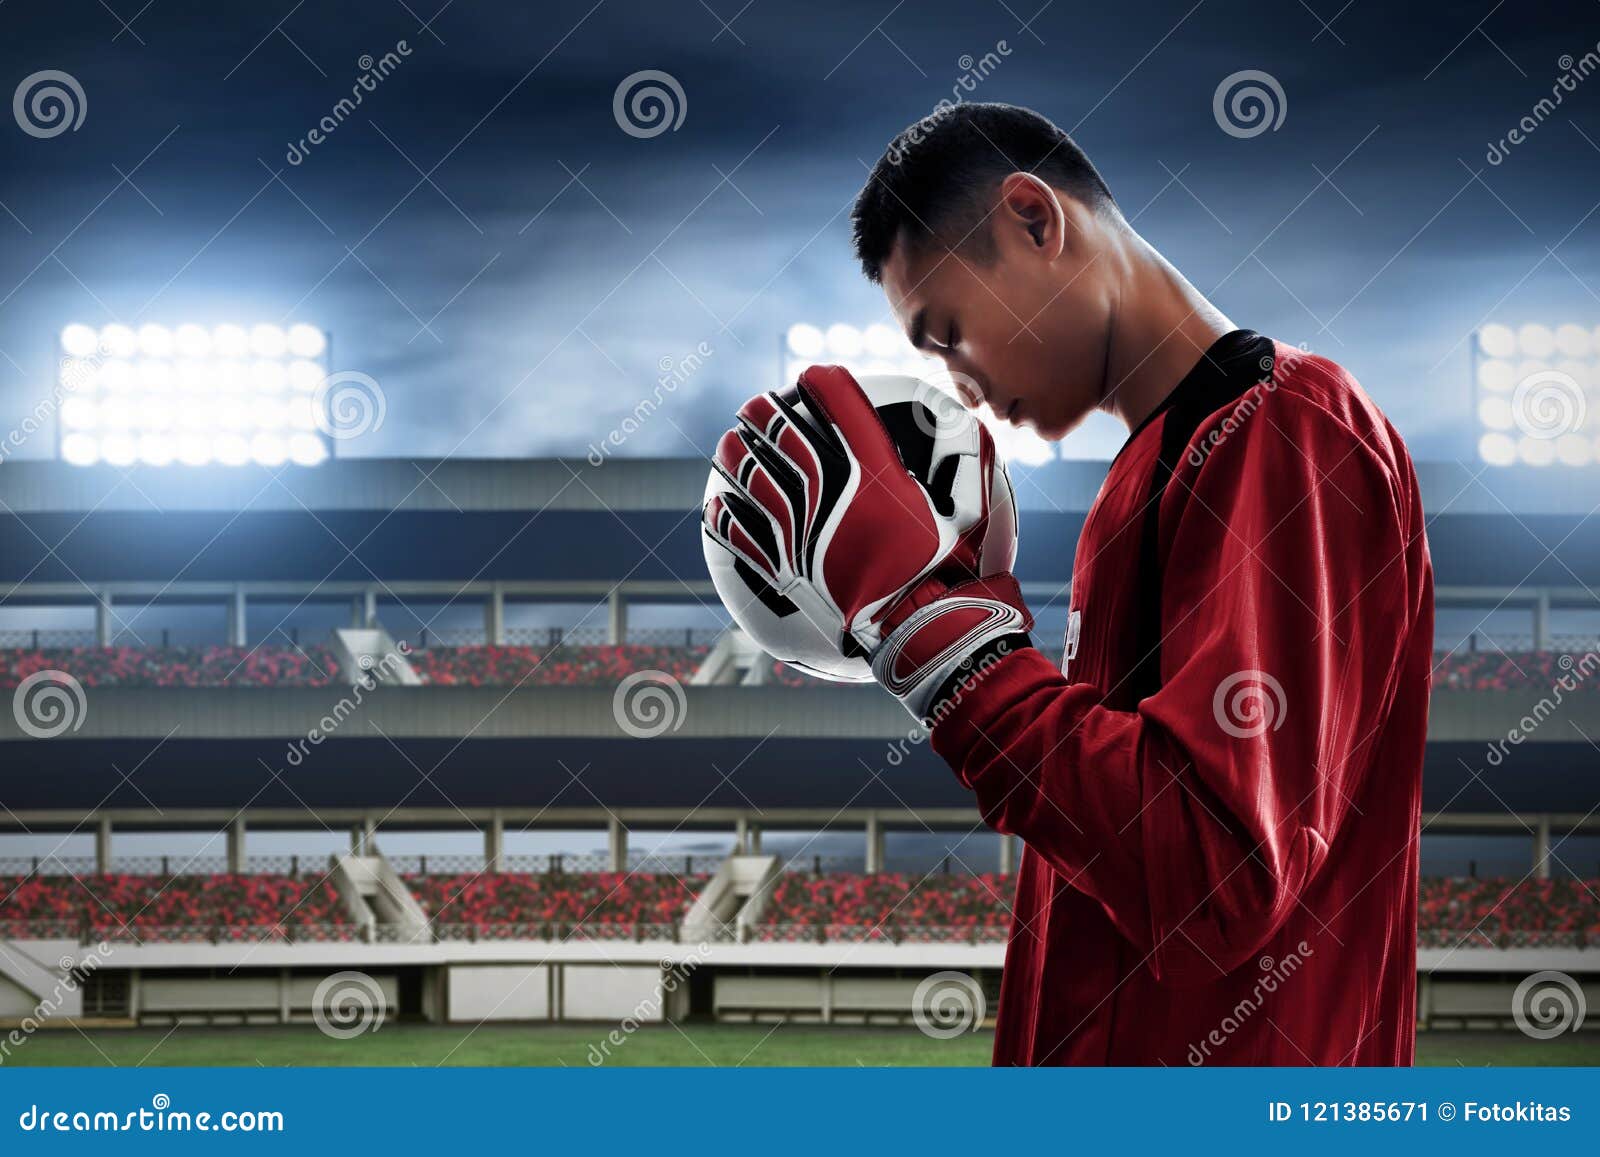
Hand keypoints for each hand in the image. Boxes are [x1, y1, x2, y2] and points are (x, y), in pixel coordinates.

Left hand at [702, 365, 1032, 715]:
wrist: (919, 626)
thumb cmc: (950, 569)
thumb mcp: (972, 513)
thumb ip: (970, 471)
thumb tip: (977, 435)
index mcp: (877, 476)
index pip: (845, 413)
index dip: (826, 387)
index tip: (812, 375)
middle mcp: (834, 496)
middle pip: (789, 441)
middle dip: (768, 415)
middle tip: (755, 405)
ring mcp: (805, 533)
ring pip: (759, 482)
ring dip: (739, 459)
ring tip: (727, 445)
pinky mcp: (788, 569)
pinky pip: (747, 539)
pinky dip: (729, 521)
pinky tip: (716, 510)